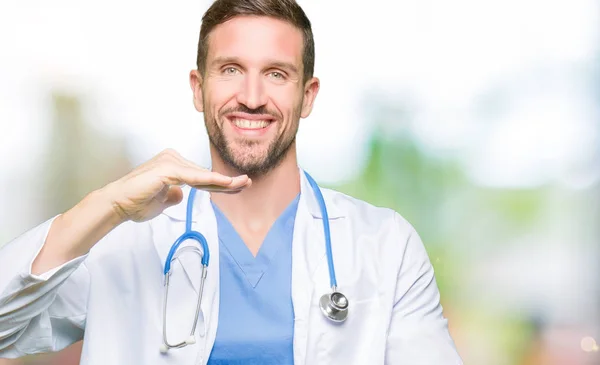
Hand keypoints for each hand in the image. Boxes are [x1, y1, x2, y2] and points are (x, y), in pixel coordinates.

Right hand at [102, 149, 250, 222]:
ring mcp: (170, 161)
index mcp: (172, 165)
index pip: (201, 177)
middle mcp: (172, 159)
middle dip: (227, 180)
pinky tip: (225, 183)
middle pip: (204, 174)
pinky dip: (209, 180)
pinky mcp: (167, 169)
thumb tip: (181, 195)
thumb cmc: (135, 203)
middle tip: (247, 182)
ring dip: (222, 181)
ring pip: (202, 175)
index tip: (237, 186)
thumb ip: (173, 197)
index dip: (219, 183)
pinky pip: (193, 176)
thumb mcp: (161, 203)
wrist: (116, 205)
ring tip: (241, 184)